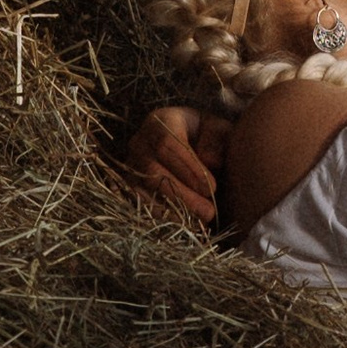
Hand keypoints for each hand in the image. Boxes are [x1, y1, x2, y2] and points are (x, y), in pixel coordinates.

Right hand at [115, 103, 229, 225]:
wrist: (187, 144)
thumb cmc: (205, 136)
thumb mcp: (218, 130)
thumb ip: (217, 140)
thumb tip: (210, 160)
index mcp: (160, 121)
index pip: (167, 144)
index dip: (189, 168)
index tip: (212, 188)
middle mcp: (139, 142)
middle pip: (153, 171)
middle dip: (182, 194)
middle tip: (209, 212)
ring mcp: (129, 166)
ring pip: (143, 191)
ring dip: (172, 210)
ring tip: (198, 223)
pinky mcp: (128, 186)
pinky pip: (138, 205)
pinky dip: (161, 218)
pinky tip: (183, 226)